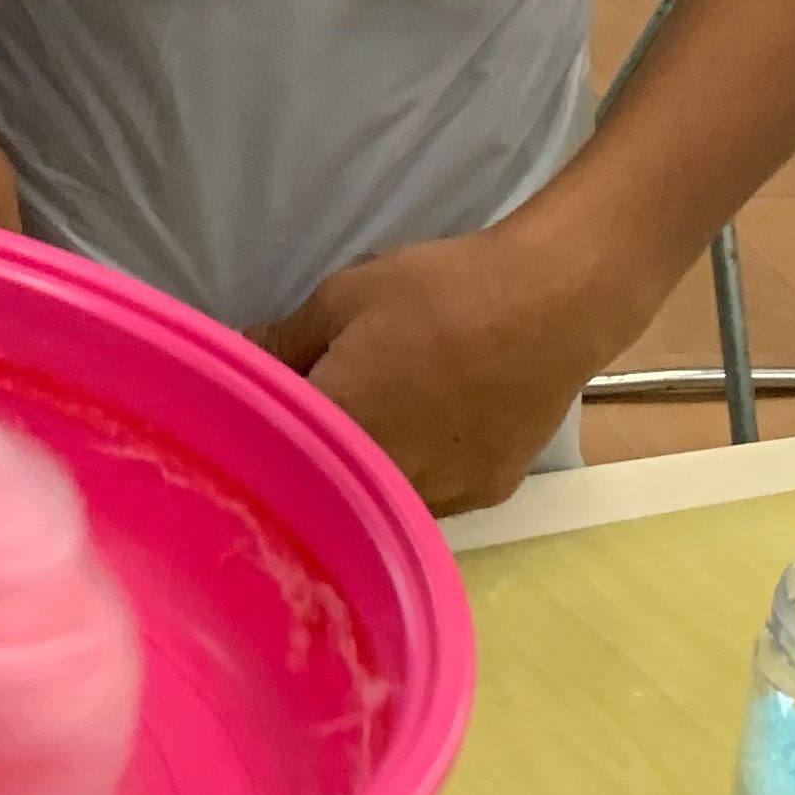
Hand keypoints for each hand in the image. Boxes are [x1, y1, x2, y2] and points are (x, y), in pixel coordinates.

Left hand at [262, 221, 632, 516]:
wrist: (553, 303)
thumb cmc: (440, 292)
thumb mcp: (344, 295)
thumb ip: (285, 340)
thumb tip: (241, 359)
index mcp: (344, 432)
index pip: (276, 458)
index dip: (258, 440)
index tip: (249, 418)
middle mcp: (391, 480)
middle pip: (329, 489)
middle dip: (309, 460)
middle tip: (305, 420)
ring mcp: (444, 496)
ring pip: (381, 503)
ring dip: (361, 477)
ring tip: (361, 429)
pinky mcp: (486, 494)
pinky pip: (430, 499)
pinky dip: (409, 476)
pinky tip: (413, 440)